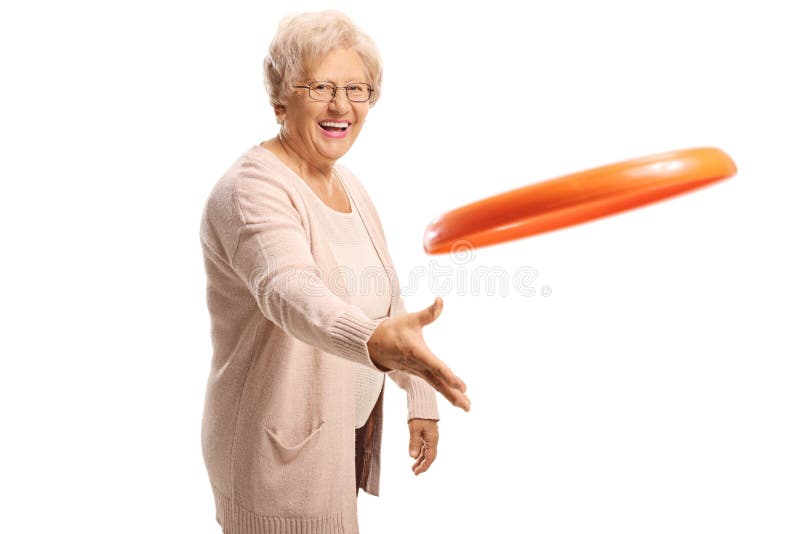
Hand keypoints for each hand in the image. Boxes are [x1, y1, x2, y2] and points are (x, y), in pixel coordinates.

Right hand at [367, 296, 469, 411]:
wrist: (372, 344)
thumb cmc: (392, 330)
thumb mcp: (411, 319)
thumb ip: (429, 313)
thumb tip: (441, 300)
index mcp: (417, 353)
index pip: (436, 366)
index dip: (449, 376)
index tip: (462, 386)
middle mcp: (418, 366)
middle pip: (438, 383)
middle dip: (453, 395)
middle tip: (467, 407)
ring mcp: (417, 372)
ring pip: (437, 386)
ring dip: (452, 397)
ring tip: (467, 407)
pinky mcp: (417, 373)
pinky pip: (433, 384)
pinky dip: (445, 391)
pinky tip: (456, 397)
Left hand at [408, 418, 438, 474]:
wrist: (423, 403)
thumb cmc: (419, 415)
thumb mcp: (414, 428)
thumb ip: (413, 442)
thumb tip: (412, 457)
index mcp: (432, 439)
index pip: (430, 457)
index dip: (424, 466)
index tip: (416, 473)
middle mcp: (433, 439)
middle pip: (429, 456)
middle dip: (422, 465)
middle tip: (414, 473)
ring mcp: (430, 436)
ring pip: (426, 451)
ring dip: (420, 459)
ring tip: (413, 467)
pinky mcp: (427, 433)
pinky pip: (424, 446)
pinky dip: (420, 452)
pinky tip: (415, 456)